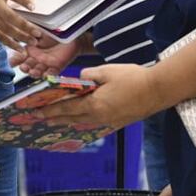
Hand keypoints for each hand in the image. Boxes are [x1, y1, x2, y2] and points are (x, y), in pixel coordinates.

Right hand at [10, 33, 87, 78]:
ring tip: (33, 72)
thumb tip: (19, 31)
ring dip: (34, 73)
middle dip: (25, 68)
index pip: (20, 56)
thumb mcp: (39, 31)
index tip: (12, 62)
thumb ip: (29, 33)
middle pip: (27, 66)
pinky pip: (52, 73)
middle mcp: (37, 58)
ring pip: (38, 71)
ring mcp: (46, 63)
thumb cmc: (55, 31)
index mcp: (31, 49)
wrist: (72, 34)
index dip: (15, 60)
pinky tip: (46, 74)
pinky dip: (49, 74)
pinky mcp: (57, 66)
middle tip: (23, 67)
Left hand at [39, 63, 157, 129]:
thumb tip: (81, 77)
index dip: (50, 110)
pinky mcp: (118, 121)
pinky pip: (95, 124)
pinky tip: (81, 121)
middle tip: (41, 120)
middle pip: (72, 119)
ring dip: (69, 122)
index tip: (37, 112)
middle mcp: (99, 116)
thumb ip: (90, 75)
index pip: (67, 108)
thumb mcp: (107, 71)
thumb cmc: (133, 78)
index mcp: (94, 104)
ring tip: (57, 122)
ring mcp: (109, 121)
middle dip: (55, 119)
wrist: (158, 90)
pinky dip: (84, 122)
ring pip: (83, 122)